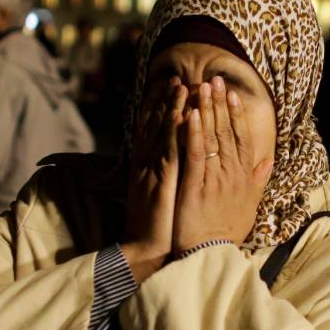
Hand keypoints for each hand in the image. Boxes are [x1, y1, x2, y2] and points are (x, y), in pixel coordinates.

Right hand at [122, 79, 186, 282]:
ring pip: (162, 133)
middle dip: (166, 100)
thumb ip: (169, 173)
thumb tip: (177, 157)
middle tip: (177, 77)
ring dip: (171, 108)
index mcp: (149, 166)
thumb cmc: (161, 225)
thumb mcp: (164, 193)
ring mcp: (152, 171)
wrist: (148, 251)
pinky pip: (169, 152)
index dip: (163, 107)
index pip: (155, 131)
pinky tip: (182, 114)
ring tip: (181, 86)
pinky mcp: (161, 182)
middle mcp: (147, 164)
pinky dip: (174, 132)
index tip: (174, 87)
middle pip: (156, 126)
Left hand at [173, 76, 273, 251]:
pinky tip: (188, 115)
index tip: (232, 94)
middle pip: (227, 132)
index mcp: (243, 177)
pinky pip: (195, 155)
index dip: (237, 114)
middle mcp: (231, 175)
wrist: (209, 255)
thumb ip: (258, 180)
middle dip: (220, 104)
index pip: (242, 138)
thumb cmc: (226, 232)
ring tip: (201, 88)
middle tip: (214, 80)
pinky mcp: (195, 187)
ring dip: (206, 111)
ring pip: (211, 139)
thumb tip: (269, 159)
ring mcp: (214, 180)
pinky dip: (193, 134)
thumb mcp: (249, 206)